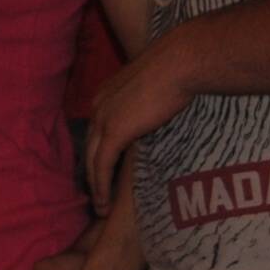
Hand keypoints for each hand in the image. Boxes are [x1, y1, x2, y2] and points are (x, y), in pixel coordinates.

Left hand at [82, 38, 191, 215]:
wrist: (180, 62)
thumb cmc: (177, 68)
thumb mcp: (155, 86)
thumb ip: (148, 102)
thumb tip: (159, 111)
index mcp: (105, 94)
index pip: (96, 131)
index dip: (97, 153)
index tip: (101, 173)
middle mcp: (98, 106)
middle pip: (89, 147)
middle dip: (90, 173)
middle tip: (96, 196)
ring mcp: (104, 118)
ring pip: (91, 160)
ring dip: (95, 186)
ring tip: (100, 208)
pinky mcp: (114, 131)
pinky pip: (102, 165)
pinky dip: (101, 186)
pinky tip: (104, 203)